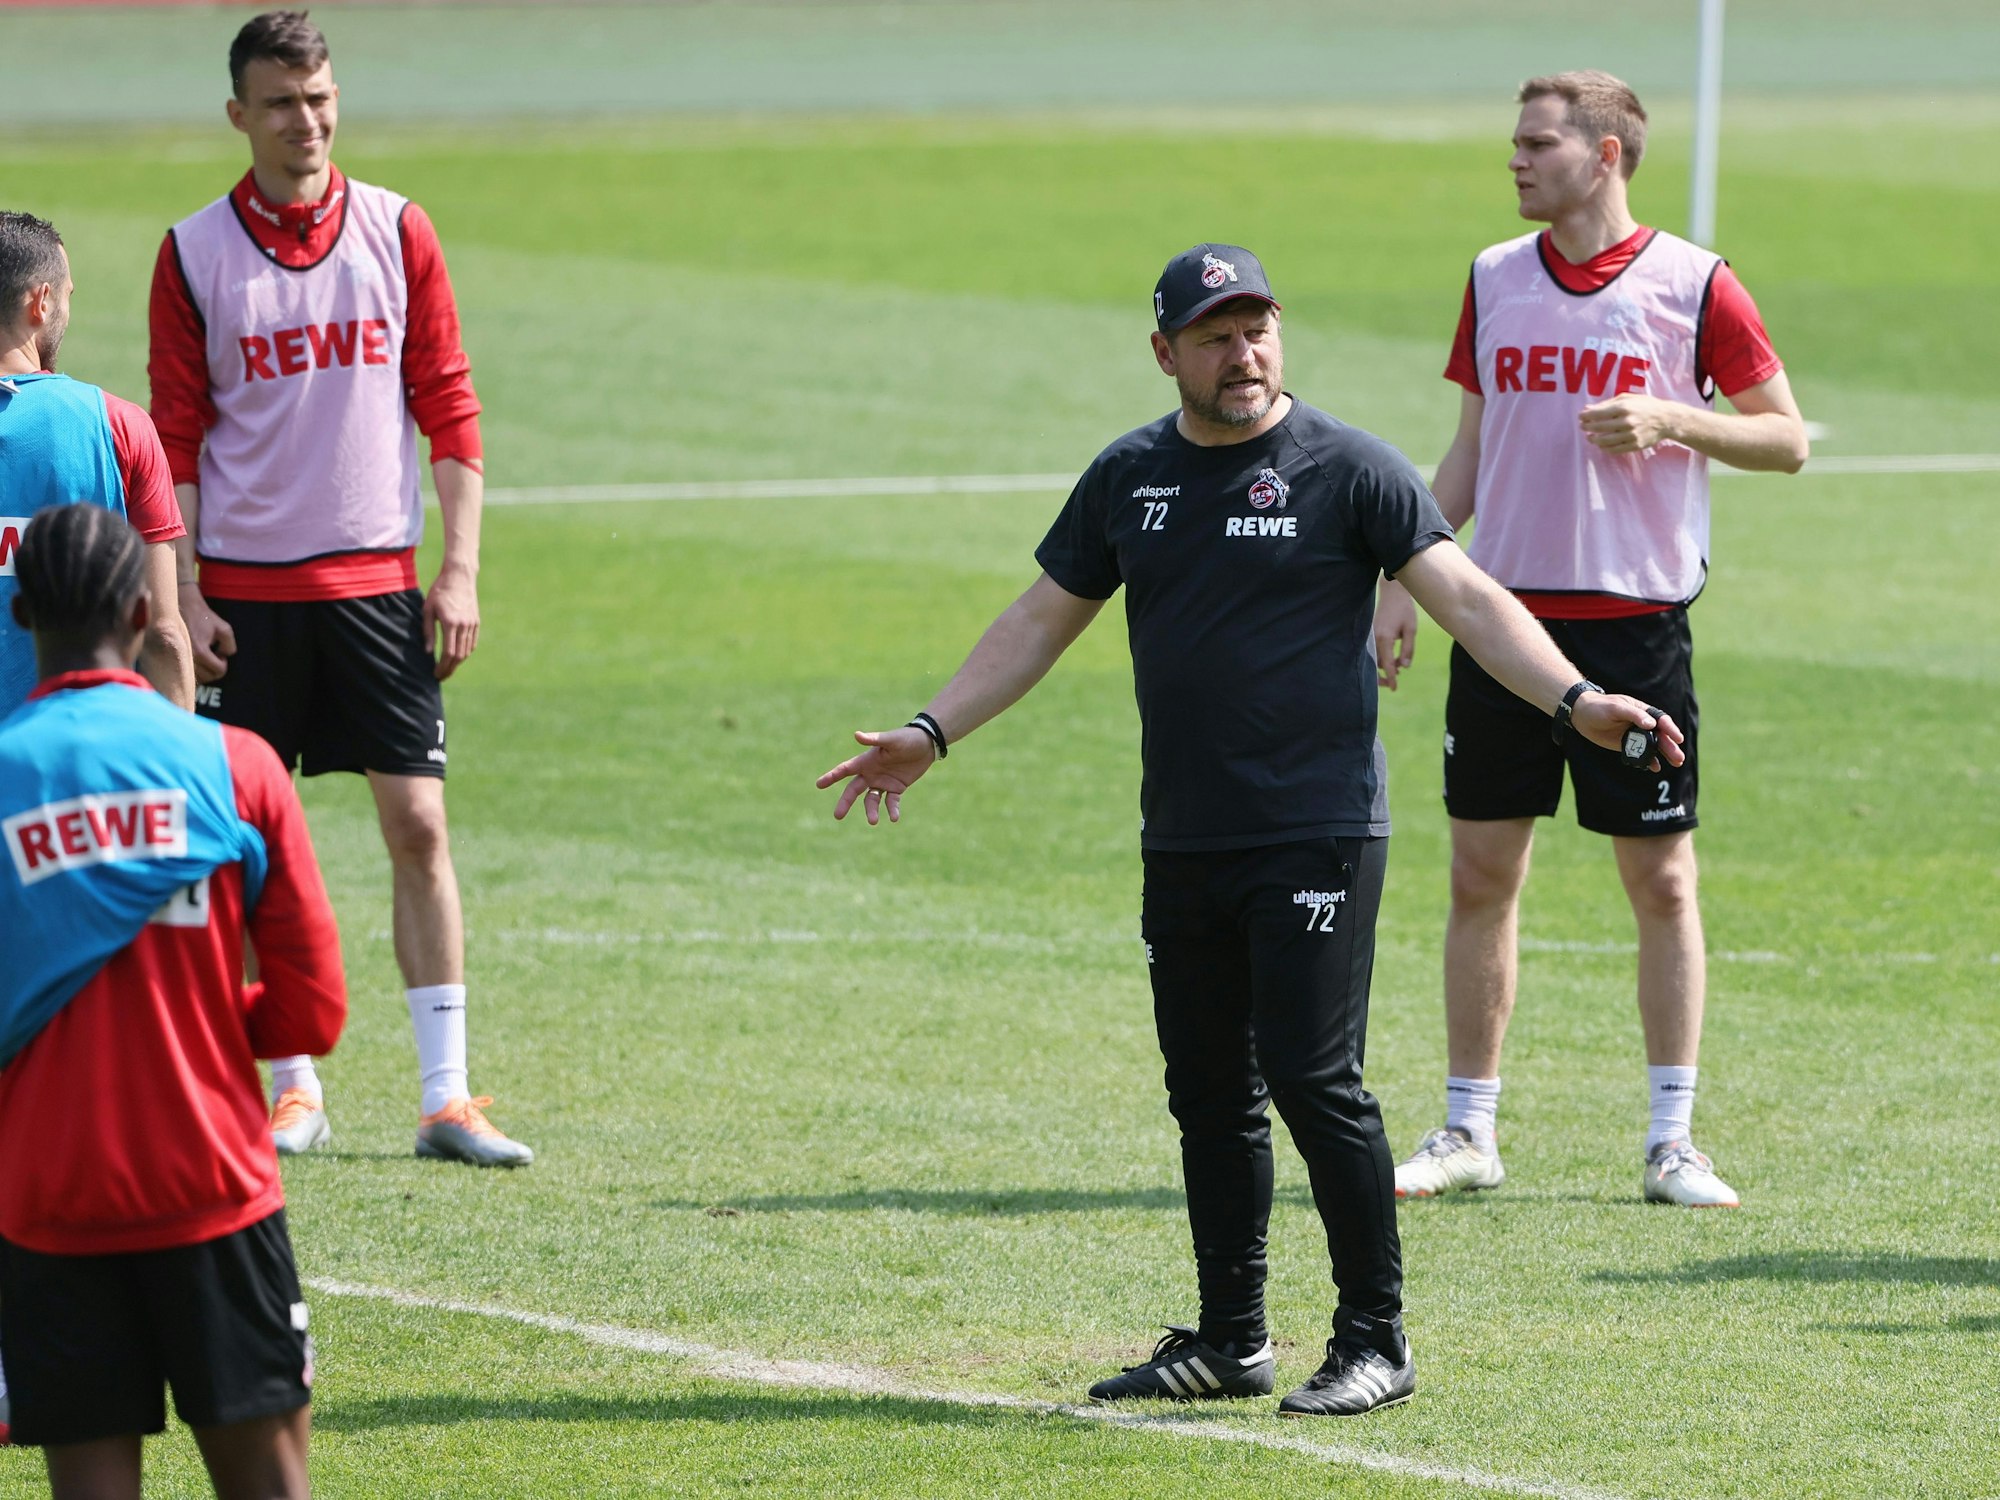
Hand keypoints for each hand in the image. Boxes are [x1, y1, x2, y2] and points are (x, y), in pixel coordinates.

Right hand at [177, 583, 235, 683]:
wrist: (181, 608)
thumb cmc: (203, 618)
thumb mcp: (223, 628)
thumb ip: (230, 645)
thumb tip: (225, 656)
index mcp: (200, 652)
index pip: (219, 671)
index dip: (224, 663)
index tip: (220, 653)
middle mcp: (187, 658)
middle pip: (209, 677)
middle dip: (215, 667)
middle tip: (214, 654)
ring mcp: (178, 660)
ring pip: (198, 678)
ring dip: (205, 670)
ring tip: (205, 655)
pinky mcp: (171, 659)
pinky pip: (187, 674)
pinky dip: (195, 670)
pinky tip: (197, 658)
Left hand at [424, 564, 479, 679]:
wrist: (459, 576)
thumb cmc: (439, 591)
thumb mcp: (428, 610)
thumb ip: (428, 631)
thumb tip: (428, 651)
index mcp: (451, 623)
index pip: (448, 652)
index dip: (442, 666)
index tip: (435, 673)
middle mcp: (464, 625)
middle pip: (459, 655)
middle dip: (450, 668)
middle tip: (441, 677)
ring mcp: (472, 624)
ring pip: (467, 650)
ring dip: (457, 662)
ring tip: (448, 669)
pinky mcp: (476, 622)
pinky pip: (472, 642)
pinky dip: (465, 652)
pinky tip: (457, 657)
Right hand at [815, 727, 936, 824]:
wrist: (926, 744)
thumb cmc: (906, 738)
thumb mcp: (891, 740)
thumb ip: (874, 740)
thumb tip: (856, 735)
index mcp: (866, 761)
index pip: (845, 770)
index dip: (831, 777)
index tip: (819, 784)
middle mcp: (871, 773)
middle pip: (853, 790)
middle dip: (845, 802)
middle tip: (837, 816)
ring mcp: (883, 782)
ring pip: (871, 800)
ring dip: (871, 810)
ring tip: (873, 821)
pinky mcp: (896, 788)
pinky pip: (891, 802)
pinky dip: (892, 810)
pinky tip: (894, 817)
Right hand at [1374, 580, 1417, 689]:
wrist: (1392, 593)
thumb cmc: (1404, 610)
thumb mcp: (1411, 629)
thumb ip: (1408, 649)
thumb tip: (1405, 667)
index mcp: (1385, 639)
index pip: (1387, 664)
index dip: (1391, 678)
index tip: (1395, 688)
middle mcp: (1375, 639)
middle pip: (1375, 665)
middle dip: (1382, 677)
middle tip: (1392, 685)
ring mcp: (1371, 636)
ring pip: (1374, 659)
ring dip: (1384, 666)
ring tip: (1398, 667)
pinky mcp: (1371, 634)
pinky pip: (1374, 651)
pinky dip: (1381, 658)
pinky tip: (1393, 659)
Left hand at [1569, 693, 1684, 771]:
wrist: (1581, 715)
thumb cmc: (1599, 706)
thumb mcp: (1616, 707)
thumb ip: (1634, 715)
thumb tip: (1652, 724)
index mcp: (1642, 711)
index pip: (1661, 720)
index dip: (1670, 729)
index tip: (1678, 739)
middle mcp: (1642, 724)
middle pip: (1660, 736)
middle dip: (1670, 746)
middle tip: (1679, 758)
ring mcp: (1635, 735)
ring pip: (1654, 746)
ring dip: (1664, 754)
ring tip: (1676, 763)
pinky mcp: (1626, 745)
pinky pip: (1641, 754)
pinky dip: (1649, 760)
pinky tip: (1655, 767)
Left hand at [1578, 394, 1679, 454]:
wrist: (1666, 419)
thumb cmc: (1645, 405)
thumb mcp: (1627, 398)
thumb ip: (1606, 404)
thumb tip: (1587, 409)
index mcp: (1624, 408)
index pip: (1597, 414)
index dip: (1585, 416)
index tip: (1581, 417)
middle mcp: (1627, 422)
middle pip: (1598, 428)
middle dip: (1587, 427)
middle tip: (1583, 426)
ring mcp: (1631, 435)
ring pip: (1604, 441)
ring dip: (1593, 439)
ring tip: (1590, 437)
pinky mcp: (1634, 445)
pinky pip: (1613, 450)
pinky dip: (1604, 448)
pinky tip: (1601, 444)